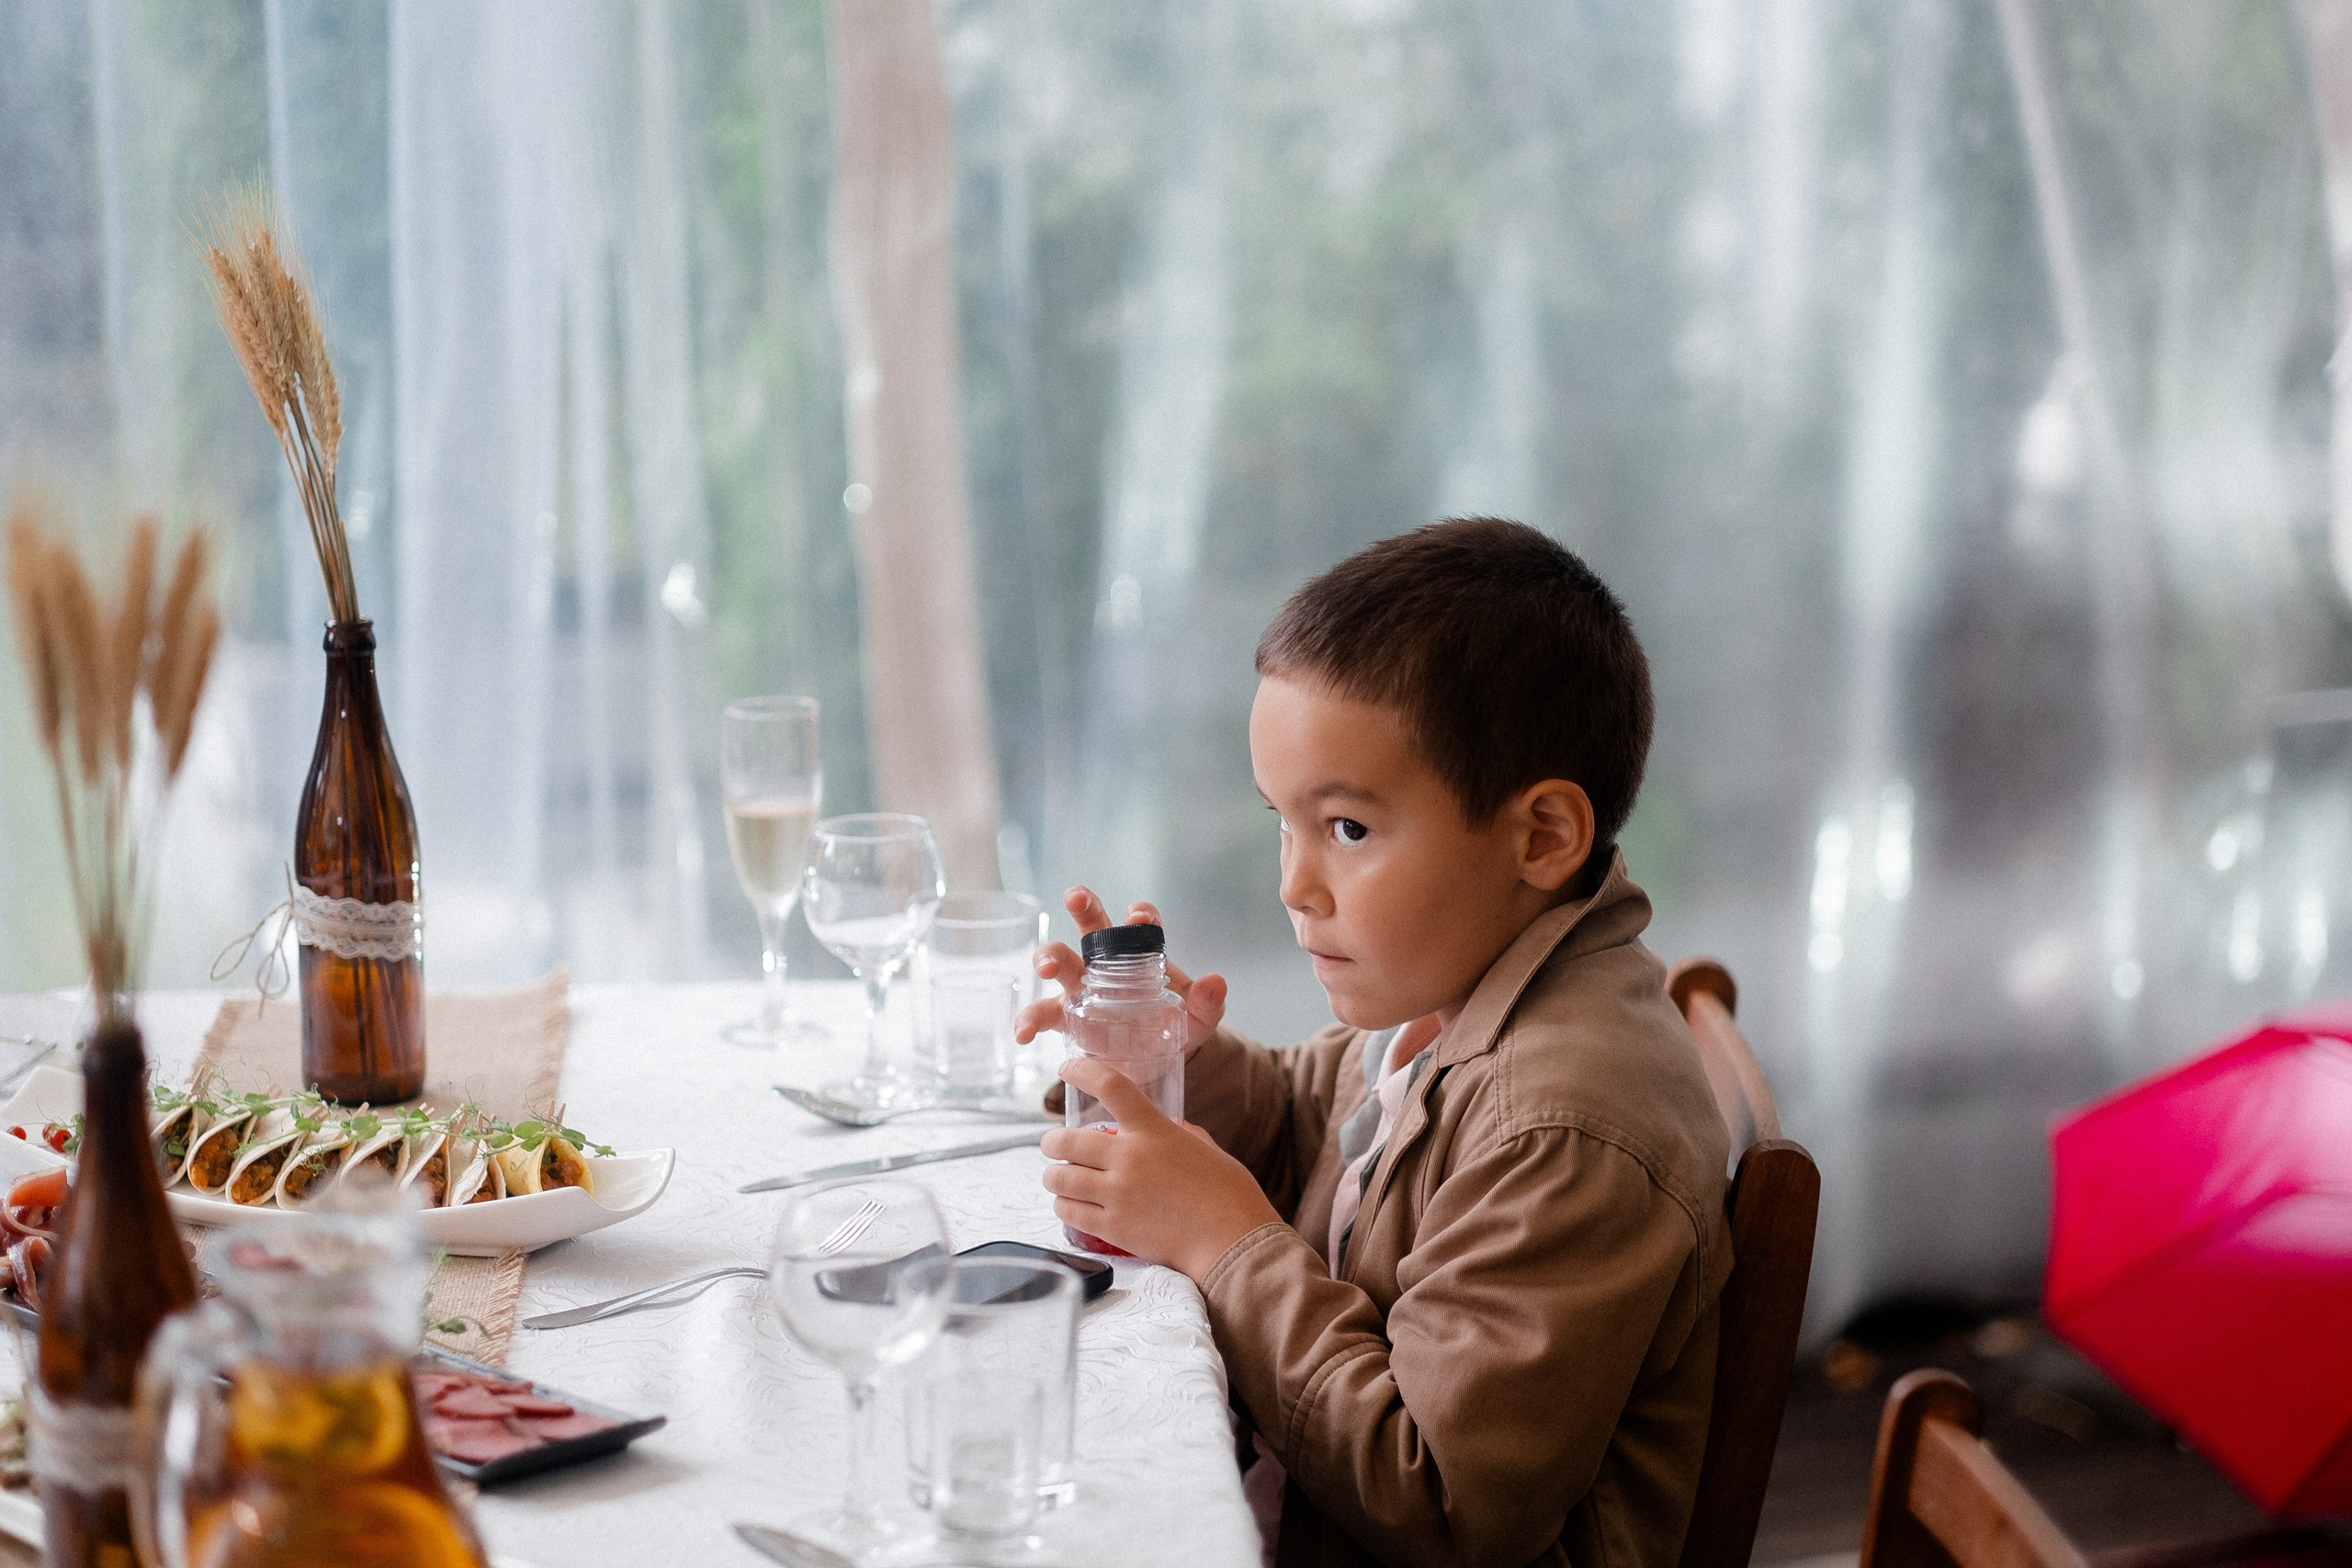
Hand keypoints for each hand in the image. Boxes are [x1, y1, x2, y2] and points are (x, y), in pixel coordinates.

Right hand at [1015, 886, 1227, 1055]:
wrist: (1157, 1057)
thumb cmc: (1177, 1022)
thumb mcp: (1200, 1016)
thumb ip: (1208, 1001)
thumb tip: (1216, 982)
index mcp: (1140, 953)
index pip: (1139, 924)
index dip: (1138, 916)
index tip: (1139, 918)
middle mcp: (1106, 962)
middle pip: (1091, 927)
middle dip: (1083, 908)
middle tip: (1075, 898)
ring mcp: (1081, 988)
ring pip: (1059, 962)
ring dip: (1048, 957)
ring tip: (1044, 969)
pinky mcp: (1066, 1018)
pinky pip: (1042, 1015)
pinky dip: (1029, 1021)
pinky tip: (1023, 1035)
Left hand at [1039, 1056, 1279, 1278]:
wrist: (1233, 1244)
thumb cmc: (1230, 1196)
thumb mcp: (1209, 1151)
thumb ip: (1184, 1135)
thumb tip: (1170, 1127)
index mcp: (1155, 1131)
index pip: (1111, 1086)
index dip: (1083, 1070)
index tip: (1068, 1067)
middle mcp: (1130, 1158)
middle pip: (1066, 1140)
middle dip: (1051, 1142)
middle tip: (1052, 1145)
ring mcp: (1118, 1193)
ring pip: (1059, 1178)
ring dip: (1053, 1176)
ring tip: (1058, 1178)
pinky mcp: (1112, 1227)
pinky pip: (1068, 1211)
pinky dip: (1063, 1205)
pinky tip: (1070, 1205)